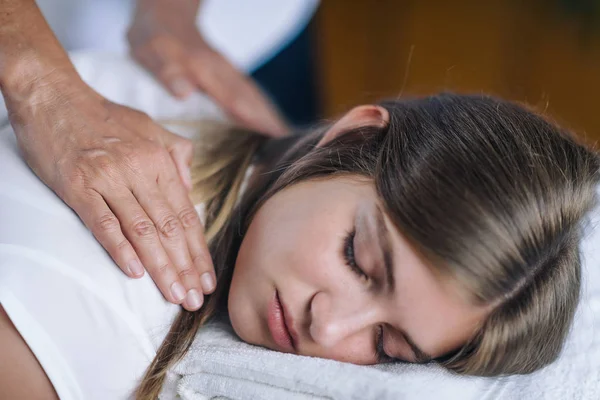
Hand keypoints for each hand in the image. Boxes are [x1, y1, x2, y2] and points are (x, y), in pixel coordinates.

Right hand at [5, 68, 214, 310]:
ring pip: (143, 231)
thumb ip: (176, 155)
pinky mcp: (79, 186)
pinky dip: (120, 248)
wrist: (55, 96)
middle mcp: (140, 171)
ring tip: (174, 295)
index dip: (199, 251)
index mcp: (161, 161)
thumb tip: (190, 187)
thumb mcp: (151, 128)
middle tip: (195, 298)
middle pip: (170, 229)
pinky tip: (136, 273)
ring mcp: (109, 178)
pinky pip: (104, 223)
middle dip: (186, 268)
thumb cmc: (104, 117)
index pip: (187, 216)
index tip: (207, 278)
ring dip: (161, 267)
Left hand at [127, 0, 288, 136]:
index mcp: (207, 70)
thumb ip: (168, 72)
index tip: (272, 139)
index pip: (235, 100)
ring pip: (255, 98)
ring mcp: (229, 73)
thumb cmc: (155, 37)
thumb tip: (184, 93)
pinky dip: (263, 110)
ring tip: (286, 141)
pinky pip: (251, 95)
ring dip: (271, 118)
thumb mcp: (153, 51)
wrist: (165, 13)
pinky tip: (269, 123)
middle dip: (271, 124)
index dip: (253, 121)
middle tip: (290, 149)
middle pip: (253, 101)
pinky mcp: (229, 75)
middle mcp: (224, 72)